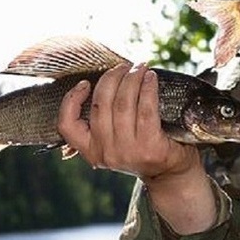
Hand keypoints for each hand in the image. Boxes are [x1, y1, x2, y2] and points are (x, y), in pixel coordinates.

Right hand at [57, 63, 215, 232]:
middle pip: (101, 104)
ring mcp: (127, 151)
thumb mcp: (116, 141)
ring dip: (131, 78)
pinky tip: (151, 78)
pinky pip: (146, 109)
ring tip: (140, 67)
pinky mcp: (149, 147)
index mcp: (92, 151)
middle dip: (112, 77)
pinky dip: (147, 88)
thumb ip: (104, 121)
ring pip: (123, 103)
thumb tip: (101, 81)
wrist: (172, 174)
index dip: (71, 100)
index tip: (84, 83)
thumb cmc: (144, 148)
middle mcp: (106, 152)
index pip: (67, 125)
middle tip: (124, 66)